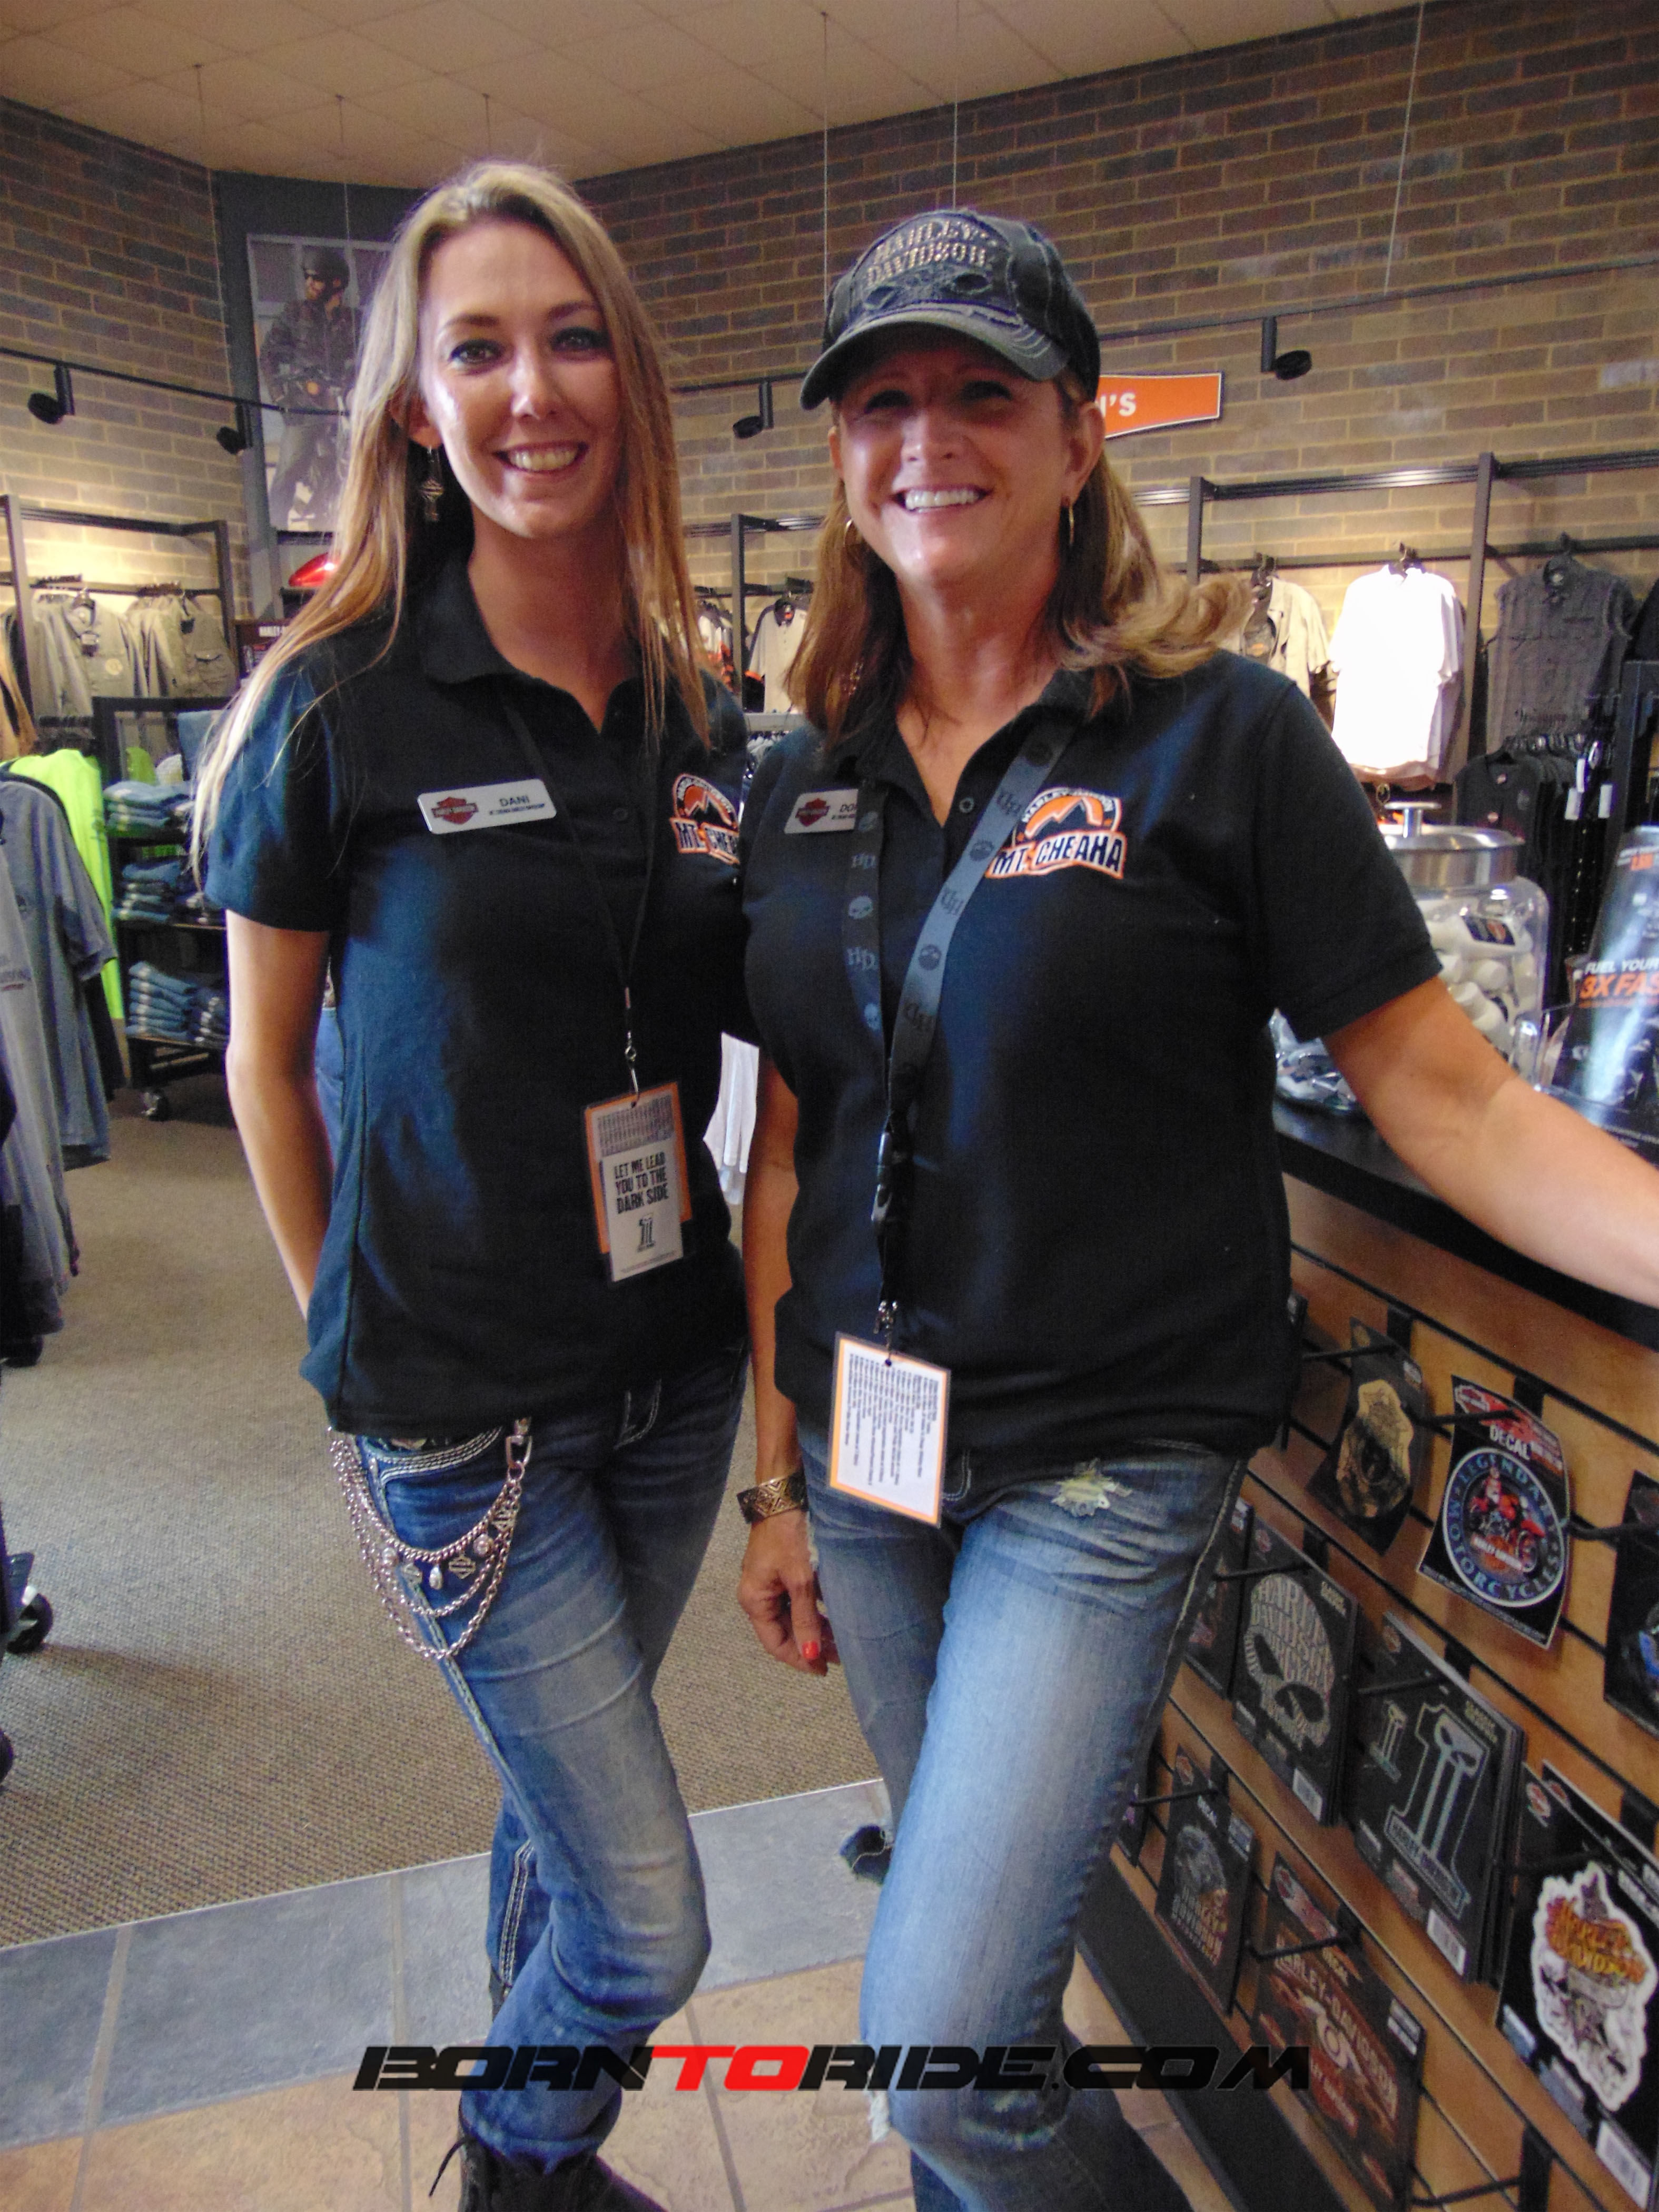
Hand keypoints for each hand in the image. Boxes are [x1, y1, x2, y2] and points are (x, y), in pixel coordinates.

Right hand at [738, 1511, 837, 1675]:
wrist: (783, 1497)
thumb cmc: (787, 1537)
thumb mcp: (799, 1580)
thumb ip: (805, 1618)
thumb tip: (810, 1653)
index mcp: (754, 1601)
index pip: (775, 1643)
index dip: (798, 1659)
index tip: (823, 1671)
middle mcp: (758, 1595)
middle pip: (784, 1631)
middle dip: (811, 1645)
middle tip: (840, 1656)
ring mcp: (769, 1584)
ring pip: (792, 1616)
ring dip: (815, 1629)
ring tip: (841, 1641)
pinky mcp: (781, 1572)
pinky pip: (796, 1601)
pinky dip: (814, 1611)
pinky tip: (834, 1618)